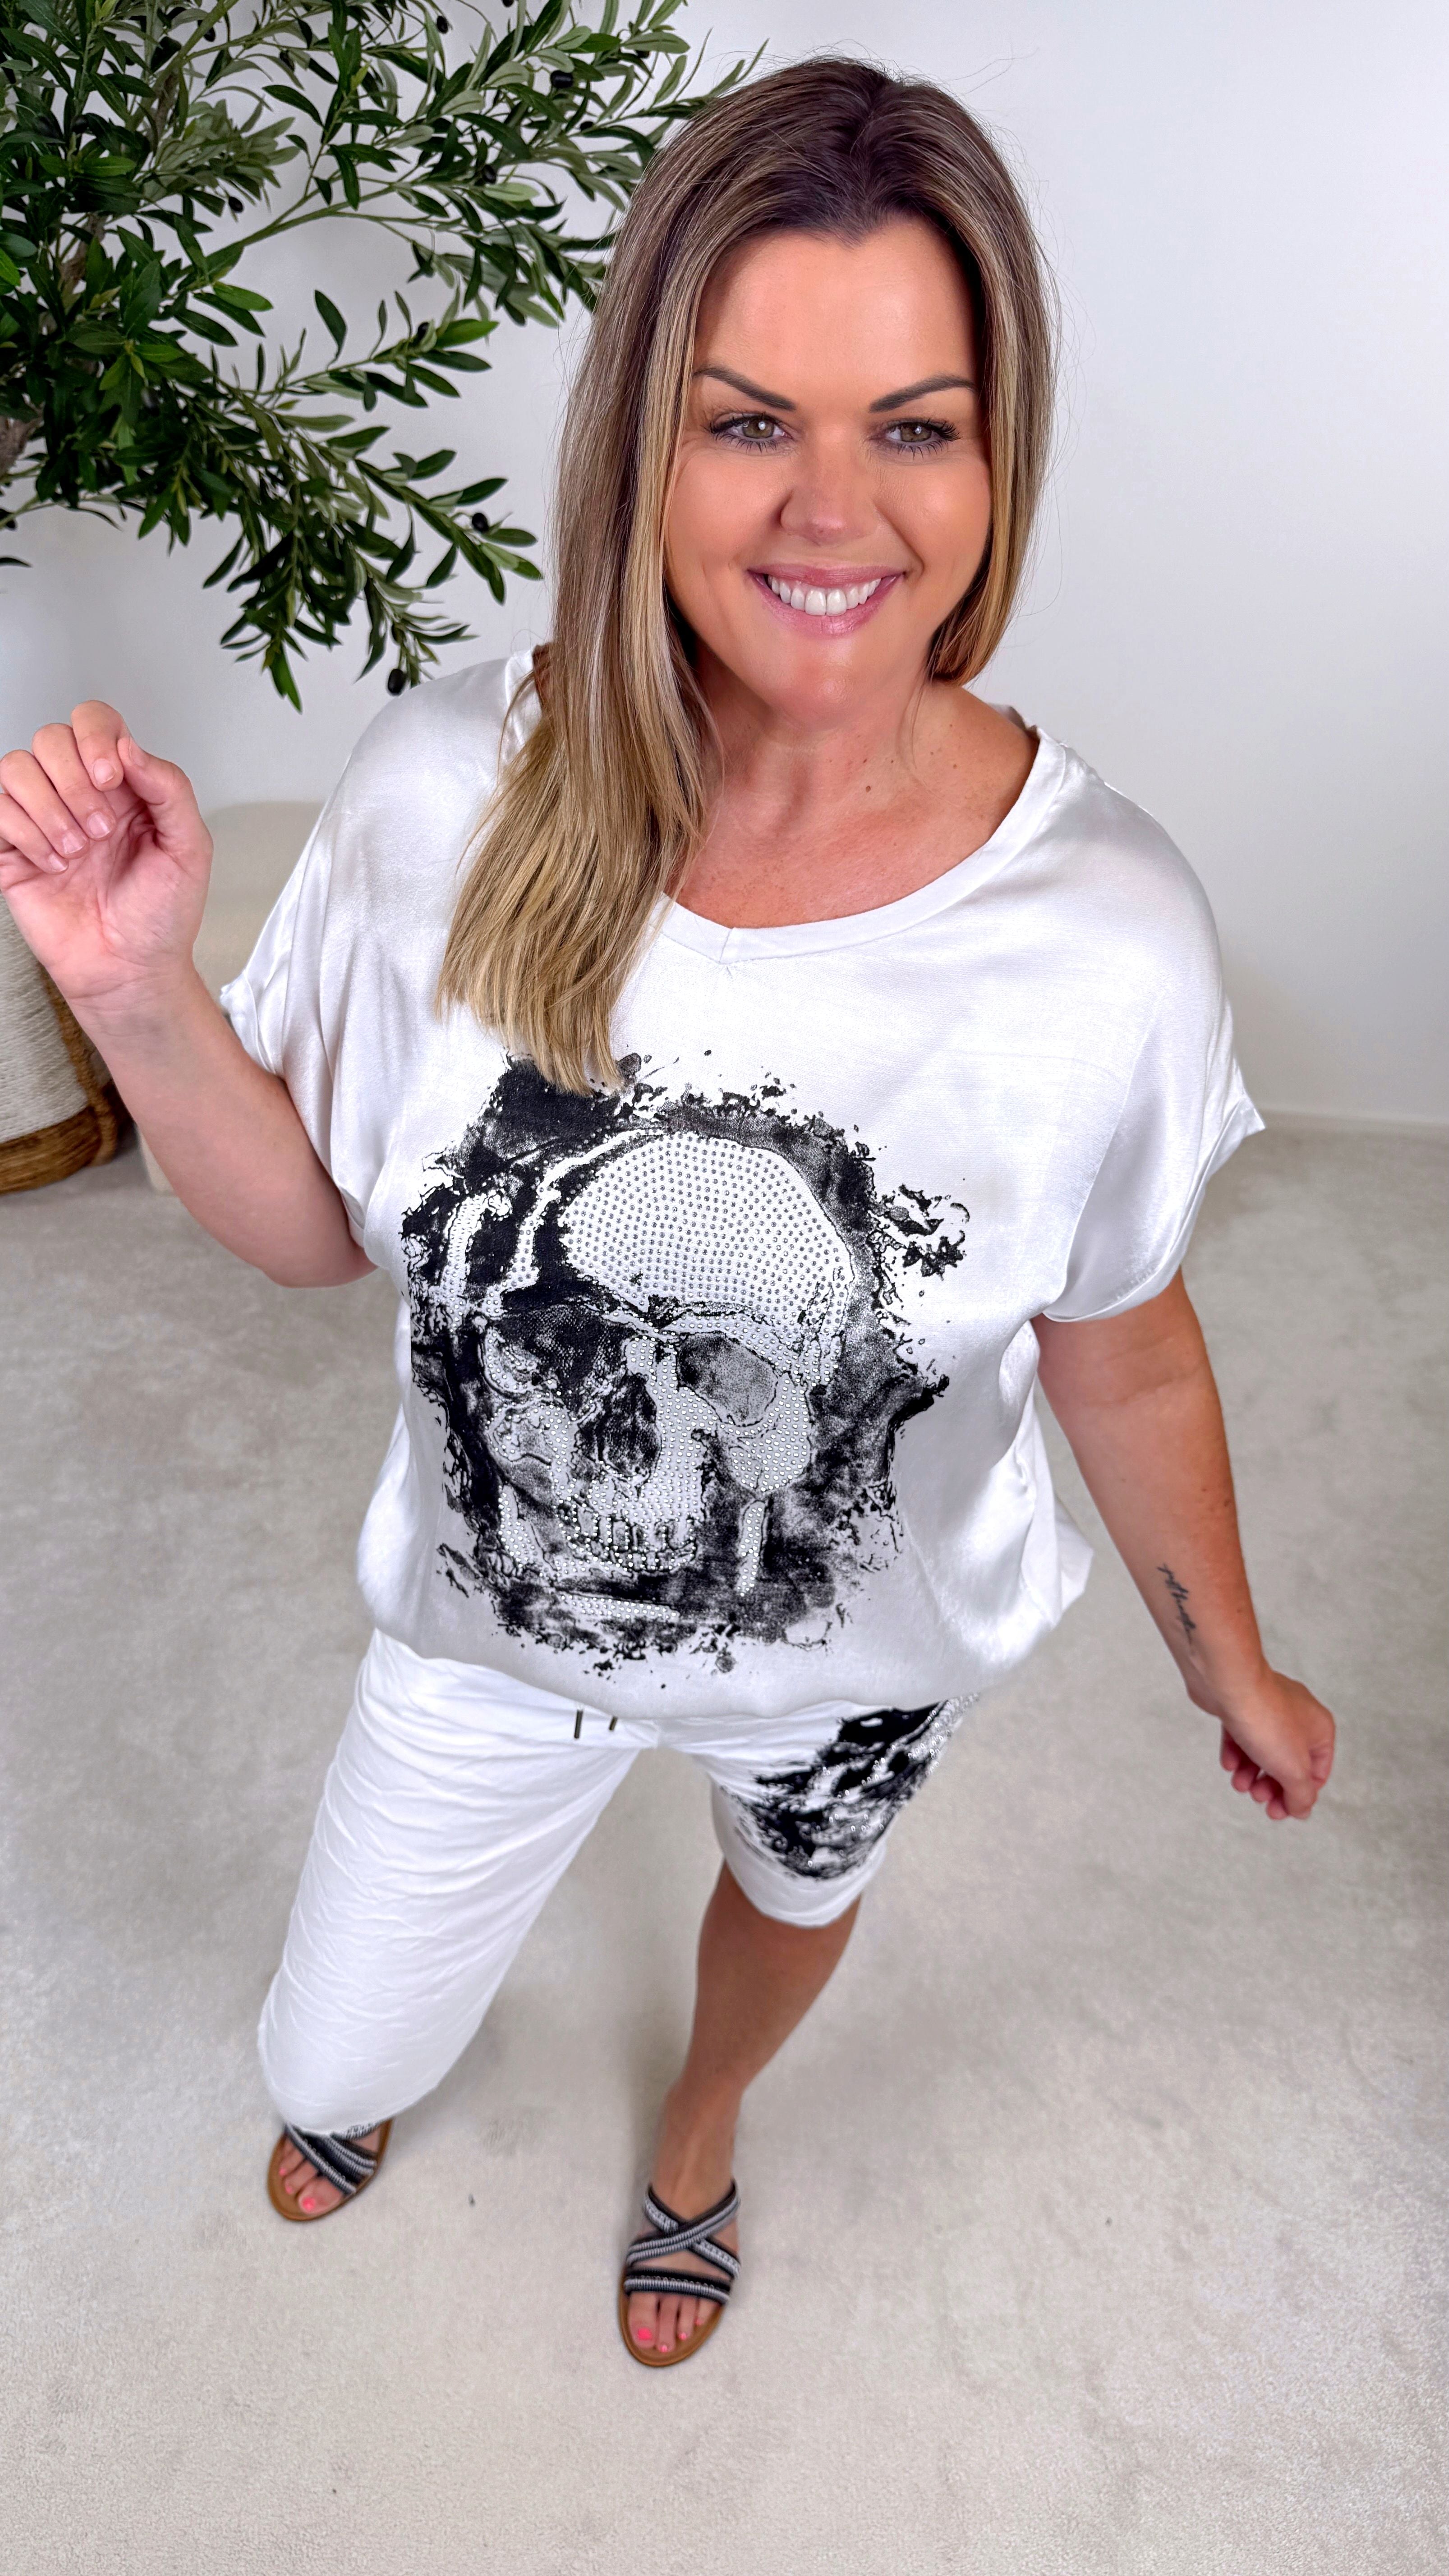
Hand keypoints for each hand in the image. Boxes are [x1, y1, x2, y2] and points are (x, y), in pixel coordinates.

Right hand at [0, 703, 211, 1019]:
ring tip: (77, 853)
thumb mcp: (188, 848)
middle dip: (74, 782)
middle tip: (100, 831)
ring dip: (49, 809)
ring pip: (17, 767)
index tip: (111, 779)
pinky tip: (53, 865)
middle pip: (51, 738)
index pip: (94, 722)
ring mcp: (42, 819)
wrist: (131, 970)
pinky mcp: (11, 849)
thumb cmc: (161, 916)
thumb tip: (128, 746)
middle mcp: (78, 794)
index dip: (95, 736)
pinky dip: (25, 834)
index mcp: (123, 785)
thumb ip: (168, 788)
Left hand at [1190, 1667, 1334, 1820]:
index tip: (1280, 1810)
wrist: (1228, 1683)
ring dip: (1251, 1774)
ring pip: (1263, 1751)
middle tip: (1258, 1797)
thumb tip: (1301, 1810)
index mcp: (1320, 1728)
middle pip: (1288, 1763)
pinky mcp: (1242, 1705)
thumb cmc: (1266, 1720)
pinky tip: (1229, 1762)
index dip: (1299, 1795)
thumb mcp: (1292, 1769)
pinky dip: (1236, 1753)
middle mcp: (1298, 1716)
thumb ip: (1300, 1795)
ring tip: (1239, 1783)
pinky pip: (1242, 1736)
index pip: (1317, 1772)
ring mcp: (1269, 1708)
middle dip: (1272, 1786)